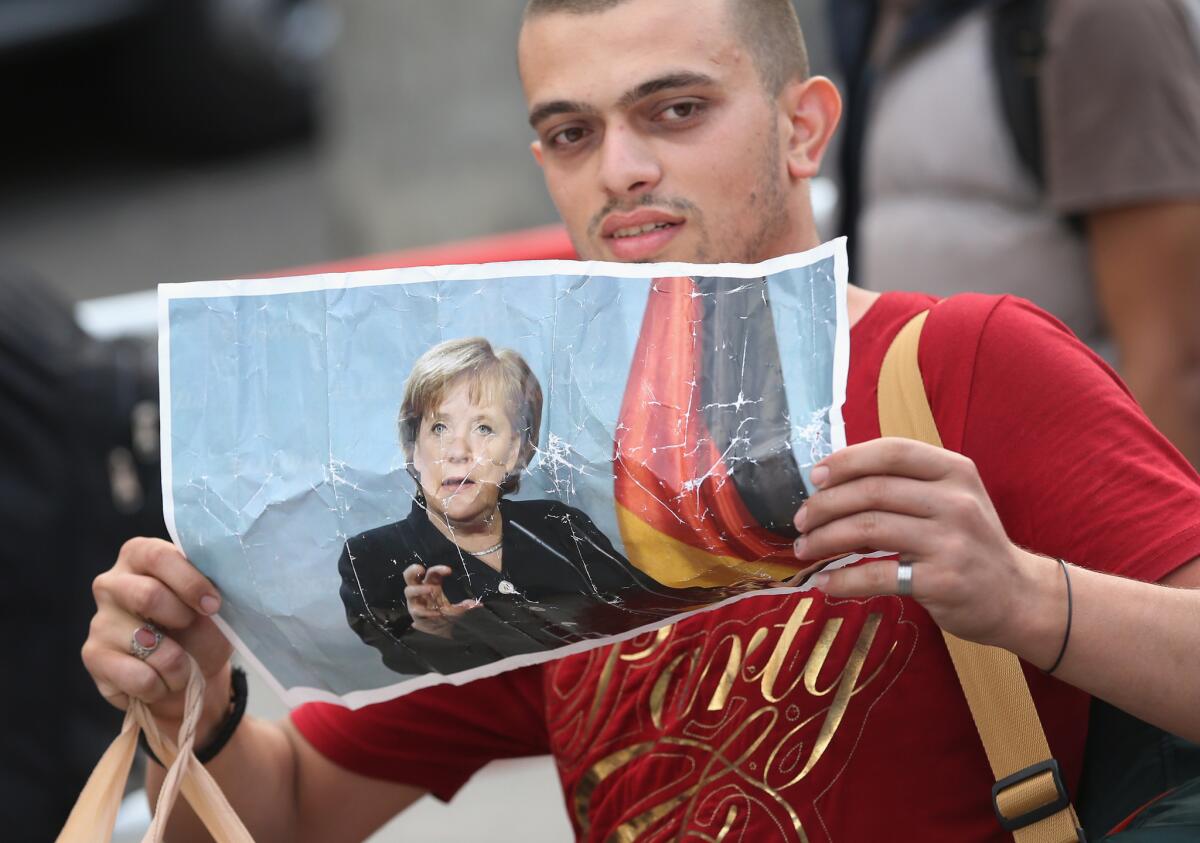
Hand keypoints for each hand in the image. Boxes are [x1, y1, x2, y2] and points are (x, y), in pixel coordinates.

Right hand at [83, 538, 233, 744]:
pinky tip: (161, 681)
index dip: (190, 582)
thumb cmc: (202, 631)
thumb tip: (211, 596)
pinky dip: (162, 685)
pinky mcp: (93, 656)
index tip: (213, 605)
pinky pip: (138, 677)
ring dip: (179, 663)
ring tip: (183, 666)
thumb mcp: (215, 608)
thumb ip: (210, 592)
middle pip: (147, 596)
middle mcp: (112, 583)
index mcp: (142, 556)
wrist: (190, 677)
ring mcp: (99, 620)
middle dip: (183, 618)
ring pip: (146, 643)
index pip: (158, 556)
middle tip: (193, 629)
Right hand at [403, 564, 479, 637]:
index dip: (438, 569)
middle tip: (421, 569)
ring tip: (432, 590)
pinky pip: (416, 610)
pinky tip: (436, 613)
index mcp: (431, 585)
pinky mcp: (416, 615)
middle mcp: (421, 591)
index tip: (449, 571)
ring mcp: (416, 602)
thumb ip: (466, 605)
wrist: (443, 632)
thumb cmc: (449, 615)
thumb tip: (478, 605)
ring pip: (408, 591)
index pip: (431, 572)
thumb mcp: (459, 609)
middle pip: (410, 576)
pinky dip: (426, 610)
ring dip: (419, 589)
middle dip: (413, 570)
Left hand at [793, 438, 1045, 647]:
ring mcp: (951, 542)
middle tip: (800, 521)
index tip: (815, 476)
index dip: (847, 460)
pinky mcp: (942, 581)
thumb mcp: (951, 498)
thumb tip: (831, 479)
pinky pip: (878, 575)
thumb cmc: (969, 542)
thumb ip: (904, 484)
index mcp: (954, 471)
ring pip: (869, 530)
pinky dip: (843, 580)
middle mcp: (956, 501)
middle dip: (825, 505)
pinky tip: (825, 582)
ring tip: (804, 549)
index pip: (892, 452)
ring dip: (825, 539)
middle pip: (872, 492)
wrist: (1017, 596)